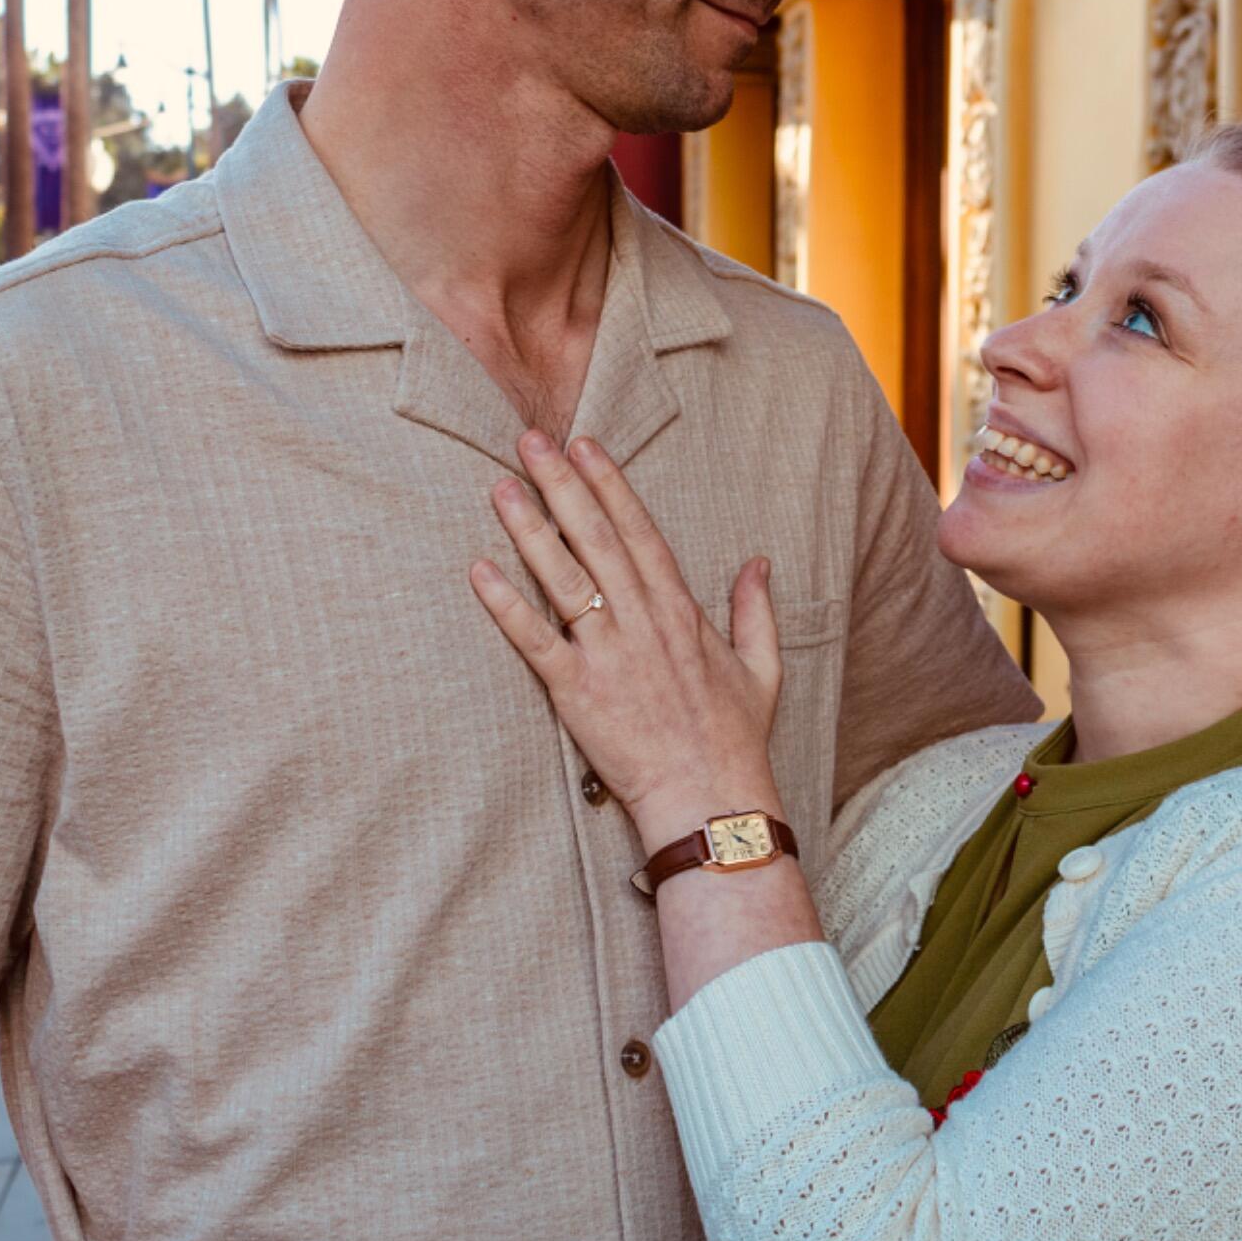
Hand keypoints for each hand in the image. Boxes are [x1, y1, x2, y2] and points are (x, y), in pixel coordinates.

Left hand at [471, 431, 784, 843]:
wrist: (709, 799)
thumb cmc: (733, 739)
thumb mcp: (761, 668)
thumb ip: (756, 610)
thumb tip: (759, 563)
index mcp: (681, 611)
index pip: (640, 531)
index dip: (610, 484)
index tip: (586, 445)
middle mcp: (643, 622)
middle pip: (597, 539)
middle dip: (562, 485)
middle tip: (531, 441)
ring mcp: (609, 655)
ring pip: (564, 578)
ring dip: (530, 528)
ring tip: (500, 487)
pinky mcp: (578, 692)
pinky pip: (535, 640)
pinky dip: (506, 605)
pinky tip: (480, 570)